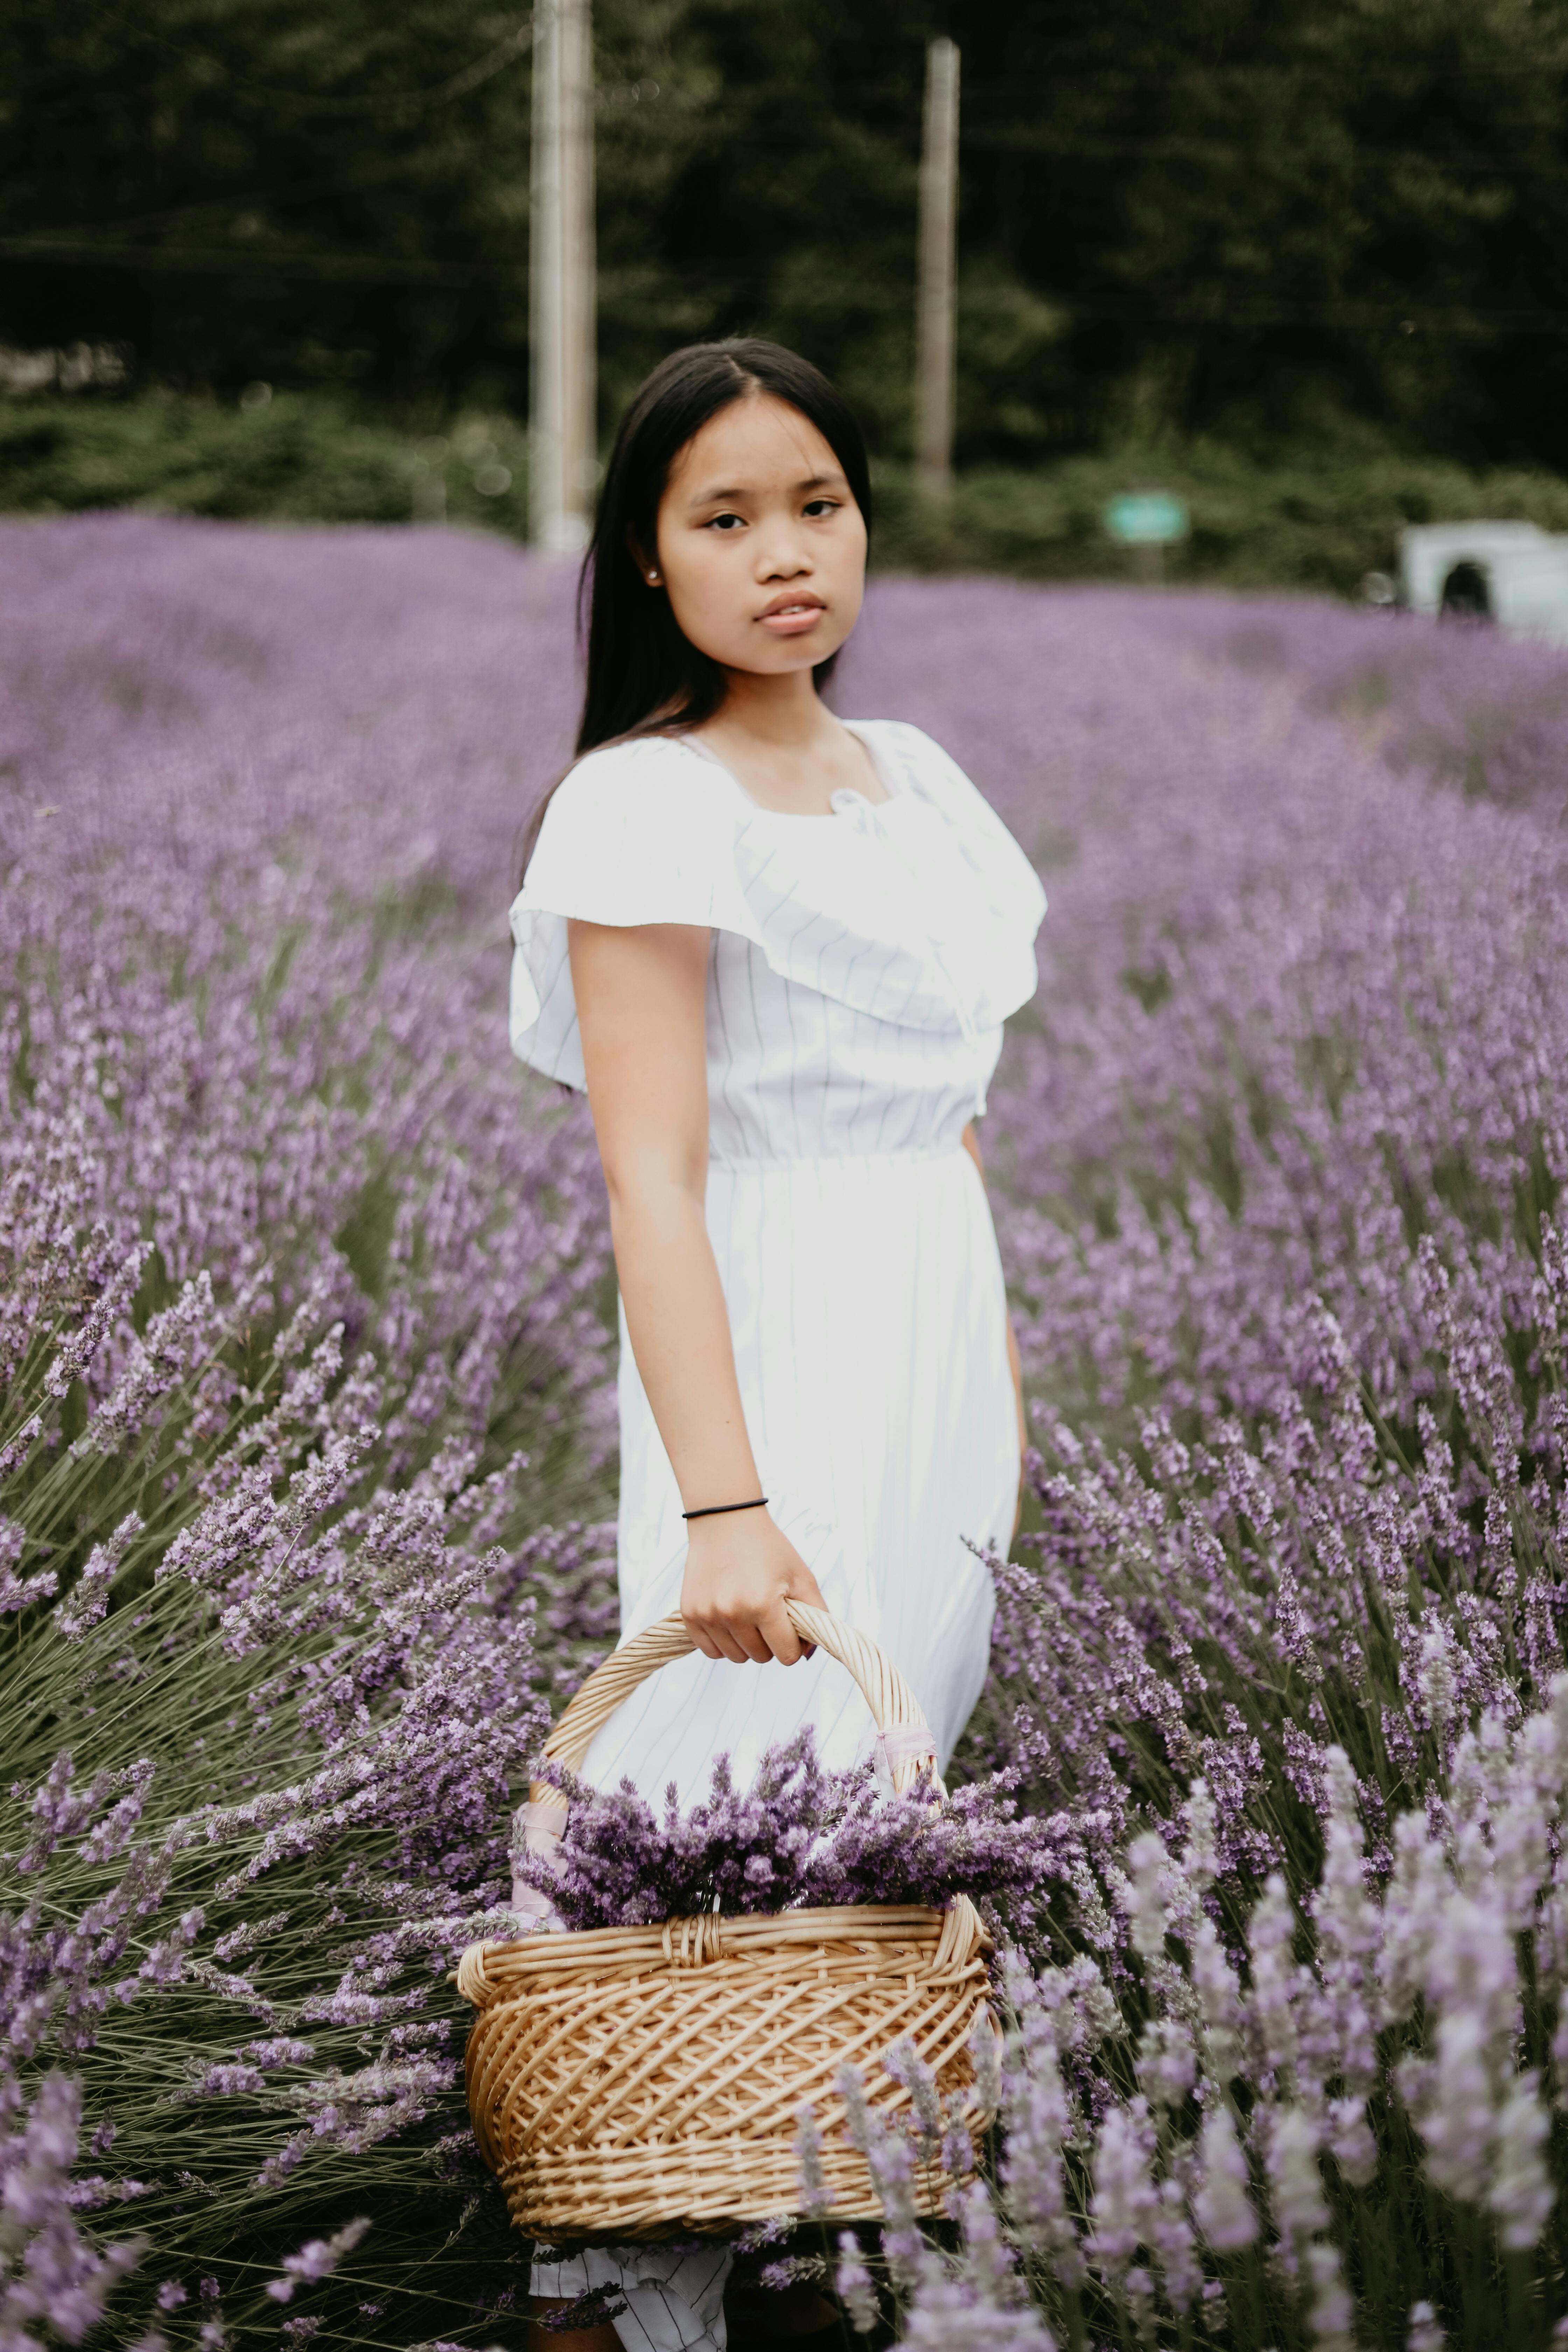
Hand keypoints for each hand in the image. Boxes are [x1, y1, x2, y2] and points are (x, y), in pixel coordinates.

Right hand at [680, 1509, 826, 1664]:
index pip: (786, 1656)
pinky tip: (729, 1620)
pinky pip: (710, 1650)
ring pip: (735, 1657)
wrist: (725, 1522)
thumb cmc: (767, 1548)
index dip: (793, 1645)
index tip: (789, 1627)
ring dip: (746, 1644)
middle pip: (761, 1657)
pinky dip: (722, 1642)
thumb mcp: (801, 1576)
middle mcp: (733, 1613)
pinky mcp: (690, 1614)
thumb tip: (809, 1654)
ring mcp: (708, 1615)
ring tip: (748, 1614)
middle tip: (768, 1614)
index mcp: (764, 1605)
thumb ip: (816, 1615)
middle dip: (770, 1642)